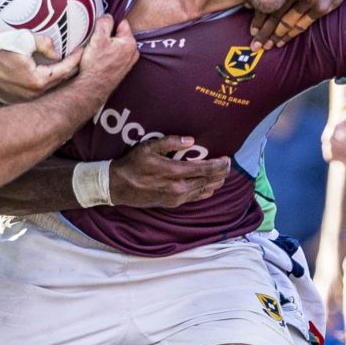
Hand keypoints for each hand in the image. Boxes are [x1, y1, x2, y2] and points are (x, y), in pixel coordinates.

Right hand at [0, 35, 84, 103]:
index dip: (75, 59)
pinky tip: (50, 74)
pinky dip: (46, 83)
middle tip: (79, 58)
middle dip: (70, 70)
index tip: (83, 50)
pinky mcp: (16, 100)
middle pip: (60, 82)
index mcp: (37, 81)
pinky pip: (37, 92)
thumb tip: (57, 53)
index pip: (64, 70)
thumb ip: (45, 44)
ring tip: (68, 66)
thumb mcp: (24, 39)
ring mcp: (24, 100)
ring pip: (49, 89)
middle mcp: (33, 95)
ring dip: (59, 78)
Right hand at [70, 19, 139, 99]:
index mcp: (130, 42)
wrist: (92, 88)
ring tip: (97, 54)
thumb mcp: (98, 37)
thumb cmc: (95, 65)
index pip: (121, 23)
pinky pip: (115, 57)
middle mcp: (133, 53)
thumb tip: (108, 16)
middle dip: (108, 36)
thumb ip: (105, 22)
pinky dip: (108, 57)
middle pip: (119, 35)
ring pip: (117, 46)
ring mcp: (128, 63)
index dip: (108, 25)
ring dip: (108, 47)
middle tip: (97, 44)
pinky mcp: (121, 71)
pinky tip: (100, 62)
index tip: (100, 32)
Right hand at [108, 136, 229, 207]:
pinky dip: (205, 192)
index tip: (227, 158)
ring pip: (204, 191)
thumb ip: (170, 142)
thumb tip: (190, 140)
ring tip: (222, 175)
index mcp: (175, 172)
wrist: (117, 187)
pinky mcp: (172, 204)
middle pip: (209, 180)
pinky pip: (194, 198)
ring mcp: (177, 197)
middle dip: (221, 173)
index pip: (206, 169)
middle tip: (228, 165)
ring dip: (215, 183)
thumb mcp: (148, 147)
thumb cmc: (132, 164)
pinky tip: (209, 189)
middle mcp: (179, 187)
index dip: (220, 164)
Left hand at [246, 0, 345, 48]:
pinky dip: (290, 35)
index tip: (251, 32)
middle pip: (276, 14)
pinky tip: (282, 41)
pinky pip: (301, 26)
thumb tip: (245, 5)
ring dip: (276, 36)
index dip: (258, 19)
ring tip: (267, 46)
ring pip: (288, 22)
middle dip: (264, 32)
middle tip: (255, 45)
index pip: (268, 2)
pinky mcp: (321, 7)